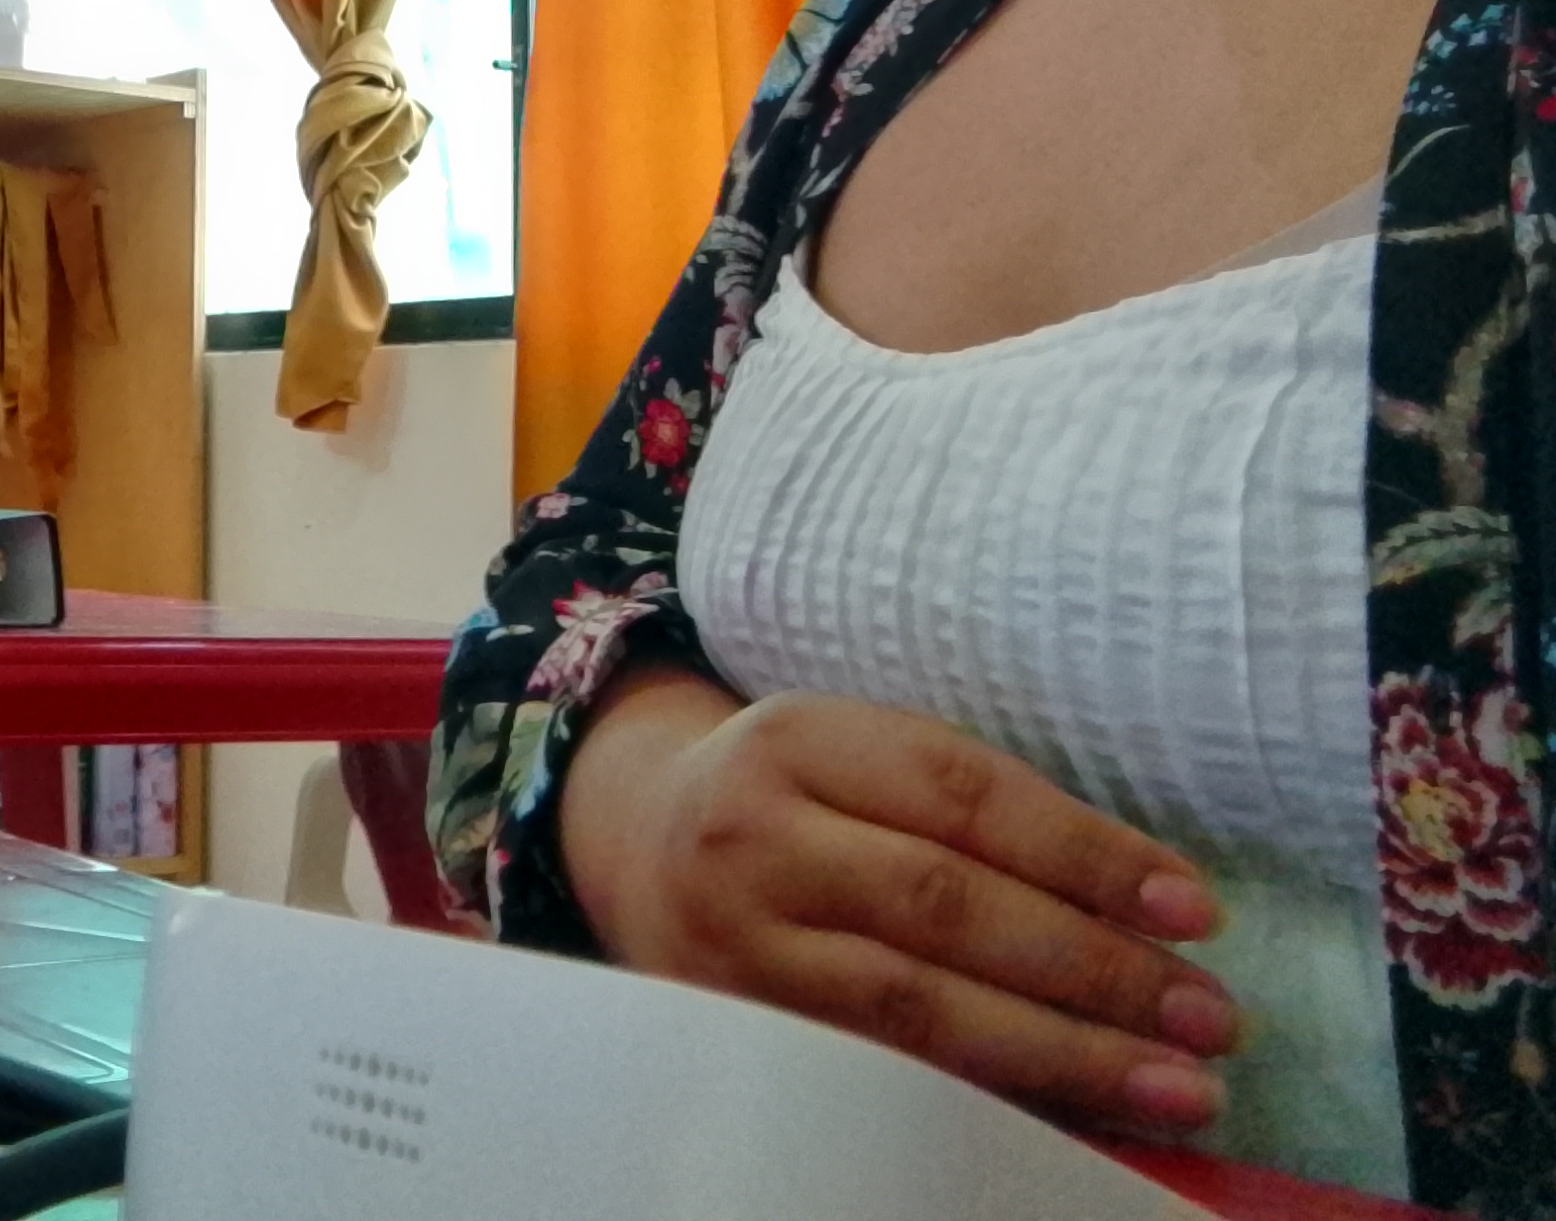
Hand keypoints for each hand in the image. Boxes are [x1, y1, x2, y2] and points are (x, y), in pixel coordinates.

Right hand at [563, 672, 1234, 1137]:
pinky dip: (992, 1095)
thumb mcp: (858, 754)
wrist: (638, 844)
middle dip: (1093, 966)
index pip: (962, 794)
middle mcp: (754, 836)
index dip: (1086, 854)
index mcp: (798, 739)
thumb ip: (970, 807)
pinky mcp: (736, 1028)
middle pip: (943, 904)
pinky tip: (1078, 1112)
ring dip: (1064, 1051)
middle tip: (1212, 1014)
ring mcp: (735, 942)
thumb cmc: (795, 797)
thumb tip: (1151, 899)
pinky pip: (881, 1072)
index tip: (1197, 910)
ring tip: (1179, 1083)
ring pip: (915, 1005)